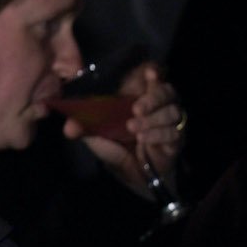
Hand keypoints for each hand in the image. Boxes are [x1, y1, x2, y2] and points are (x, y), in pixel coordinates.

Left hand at [64, 62, 184, 199]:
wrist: (132, 175)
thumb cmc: (116, 149)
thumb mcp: (97, 137)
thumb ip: (84, 128)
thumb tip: (68, 126)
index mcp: (138, 99)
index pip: (153, 78)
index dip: (154, 72)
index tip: (149, 71)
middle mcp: (158, 106)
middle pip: (166, 92)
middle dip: (152, 98)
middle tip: (137, 109)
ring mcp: (169, 121)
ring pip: (171, 111)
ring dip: (153, 119)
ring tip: (134, 129)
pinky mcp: (177, 138)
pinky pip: (174, 131)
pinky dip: (158, 134)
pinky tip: (145, 139)